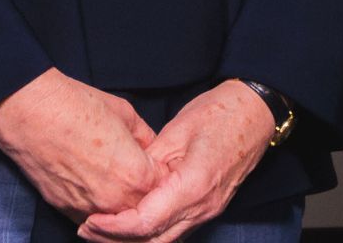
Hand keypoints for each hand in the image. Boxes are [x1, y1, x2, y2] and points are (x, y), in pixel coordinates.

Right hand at [0, 68, 162, 218]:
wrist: (31, 113)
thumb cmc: (75, 106)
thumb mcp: (125, 113)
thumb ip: (144, 137)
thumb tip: (150, 147)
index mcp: (136, 174)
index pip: (163, 187)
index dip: (159, 173)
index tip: (153, 163)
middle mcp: (115, 199)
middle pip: (142, 208)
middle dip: (143, 192)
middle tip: (133, 171)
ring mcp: (89, 208)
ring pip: (116, 220)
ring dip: (119, 204)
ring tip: (111, 178)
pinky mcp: (65, 210)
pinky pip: (91, 219)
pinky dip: (96, 209)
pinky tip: (92, 186)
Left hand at [77, 81, 274, 242]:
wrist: (255, 113)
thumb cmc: (220, 113)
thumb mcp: (176, 131)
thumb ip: (149, 163)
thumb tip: (124, 182)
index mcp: (193, 185)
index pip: (146, 222)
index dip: (114, 227)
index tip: (91, 220)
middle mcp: (202, 207)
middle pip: (153, 241)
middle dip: (116, 240)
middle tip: (86, 230)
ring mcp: (208, 211)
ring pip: (164, 241)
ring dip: (132, 241)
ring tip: (102, 230)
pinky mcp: (207, 209)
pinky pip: (175, 230)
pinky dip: (149, 233)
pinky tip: (130, 224)